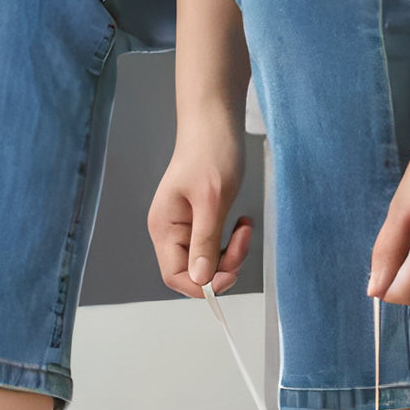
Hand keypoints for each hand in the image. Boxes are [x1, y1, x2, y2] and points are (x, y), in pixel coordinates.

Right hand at [147, 112, 253, 297]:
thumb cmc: (211, 153)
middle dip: (225, 264)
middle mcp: (171, 232)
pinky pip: (216, 245)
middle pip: (195, 272)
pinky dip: (233, 240)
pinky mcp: (201, 220)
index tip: (231, 272)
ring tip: (245, 225)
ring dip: (233, 252)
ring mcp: (186, 227)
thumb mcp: (212, 200)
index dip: (203, 284)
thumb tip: (199, 279)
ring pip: (210, 261)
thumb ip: (204, 242)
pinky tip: (242, 222)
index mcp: (165, 228)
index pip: (175, 277)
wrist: (216, 125)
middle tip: (244, 238)